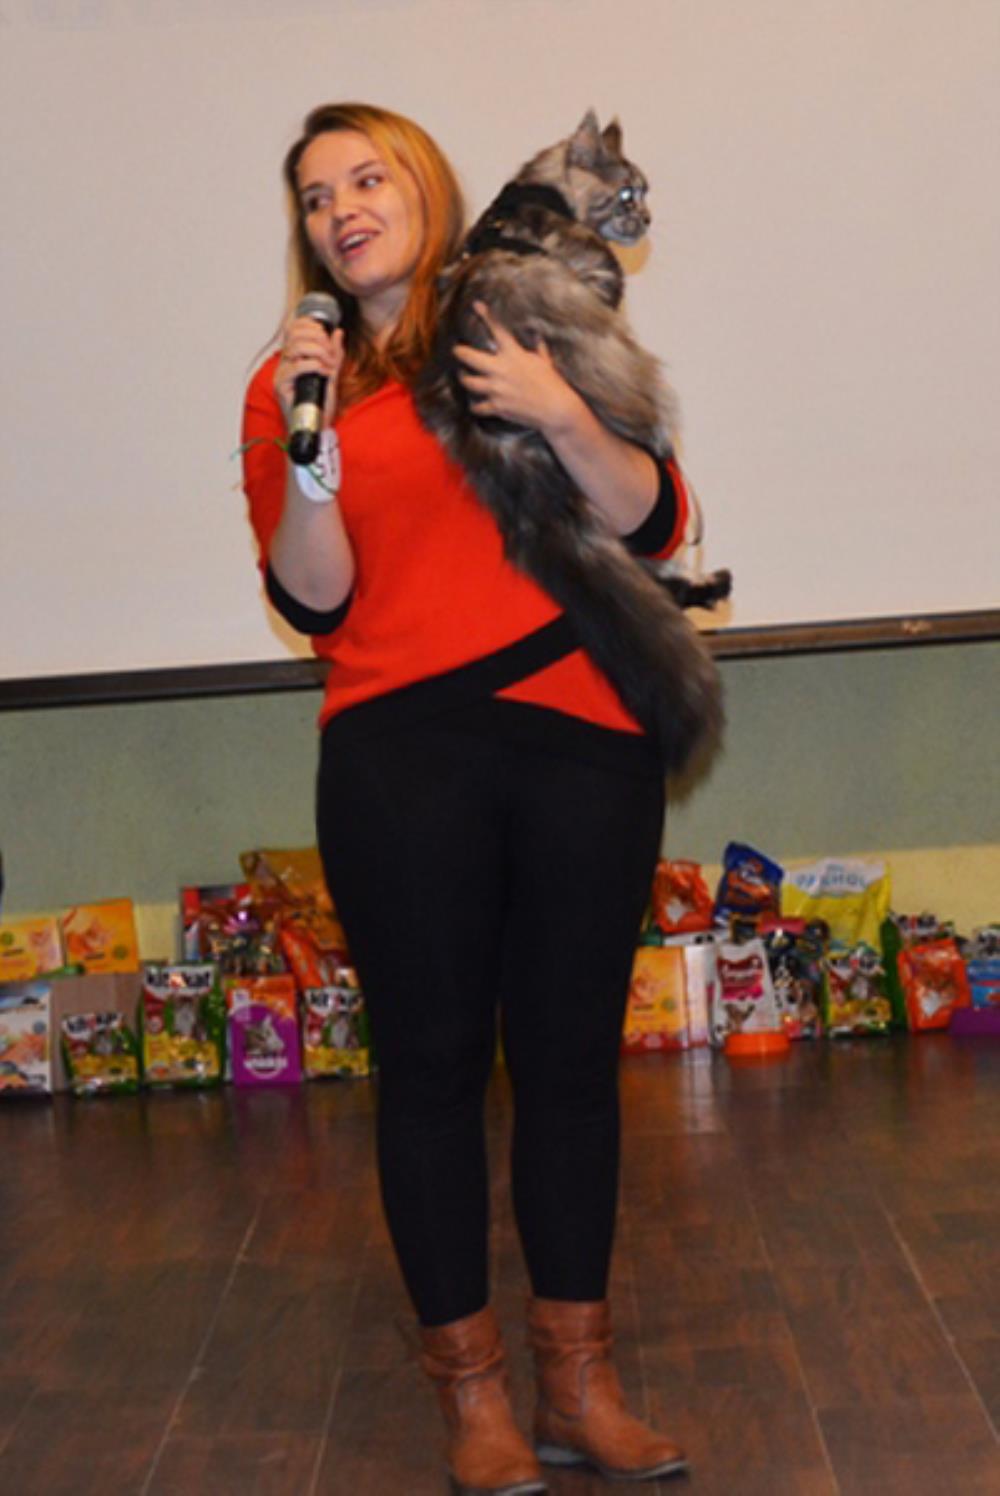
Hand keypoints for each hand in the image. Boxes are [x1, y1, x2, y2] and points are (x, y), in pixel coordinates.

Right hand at [274, 314, 345, 427]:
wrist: (318, 425)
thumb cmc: (321, 403)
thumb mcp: (333, 372)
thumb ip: (335, 353)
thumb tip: (337, 332)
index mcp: (295, 355)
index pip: (295, 327)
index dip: (311, 325)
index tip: (327, 337)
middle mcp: (285, 361)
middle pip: (295, 332)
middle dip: (318, 338)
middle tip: (330, 354)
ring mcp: (282, 372)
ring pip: (296, 347)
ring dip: (318, 352)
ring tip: (329, 365)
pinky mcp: (281, 384)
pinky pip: (296, 367)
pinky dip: (314, 366)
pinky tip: (324, 373)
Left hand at [453, 302, 583, 436]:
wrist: (555, 409)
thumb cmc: (553, 383)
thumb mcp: (545, 362)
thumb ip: (538, 348)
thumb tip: (538, 336)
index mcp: (514, 354)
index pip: (497, 330)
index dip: (486, 315)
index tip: (476, 305)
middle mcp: (501, 369)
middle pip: (469, 357)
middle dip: (460, 352)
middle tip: (457, 350)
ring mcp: (497, 389)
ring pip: (468, 382)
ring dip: (464, 378)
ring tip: (463, 375)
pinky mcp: (497, 406)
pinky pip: (477, 406)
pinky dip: (475, 405)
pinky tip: (475, 403)